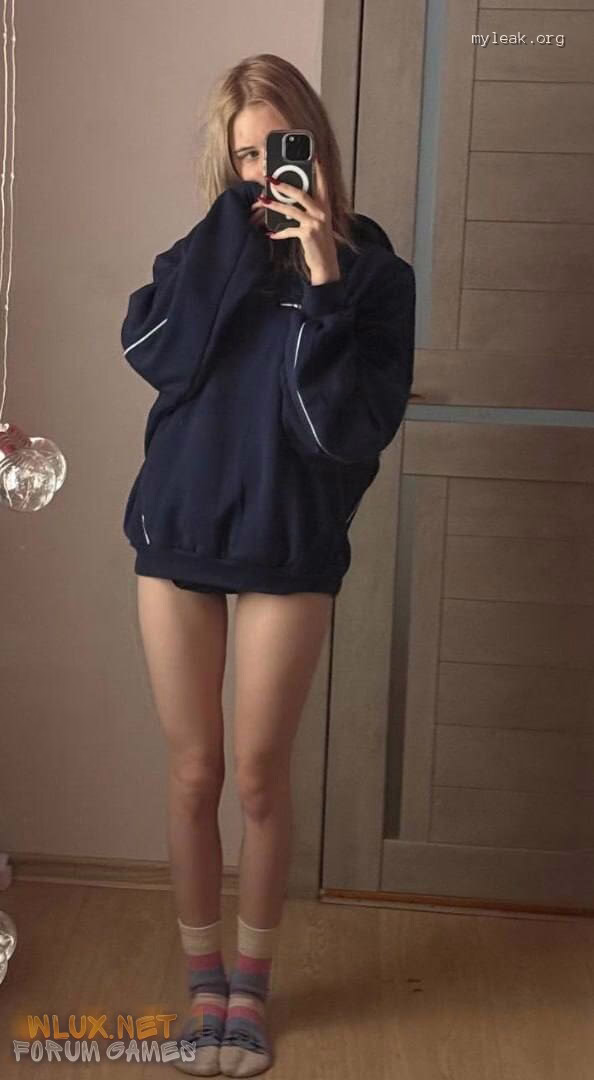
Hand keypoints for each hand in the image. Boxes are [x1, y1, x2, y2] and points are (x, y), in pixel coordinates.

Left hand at [252, 159, 340, 284]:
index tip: (314, 156)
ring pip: (292, 210)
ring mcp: (315, 223)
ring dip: (275, 205)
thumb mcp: (317, 222)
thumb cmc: (319, 242)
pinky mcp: (308, 234)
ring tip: (263, 201)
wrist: (326, 263)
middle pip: (302, 193)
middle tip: (271, 179)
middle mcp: (322, 212)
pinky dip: (279, 232)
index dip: (318, 170)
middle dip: (284, 185)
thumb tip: (292, 198)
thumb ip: (309, 209)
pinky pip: (289, 230)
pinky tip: (270, 233)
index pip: (322, 184)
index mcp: (325, 207)